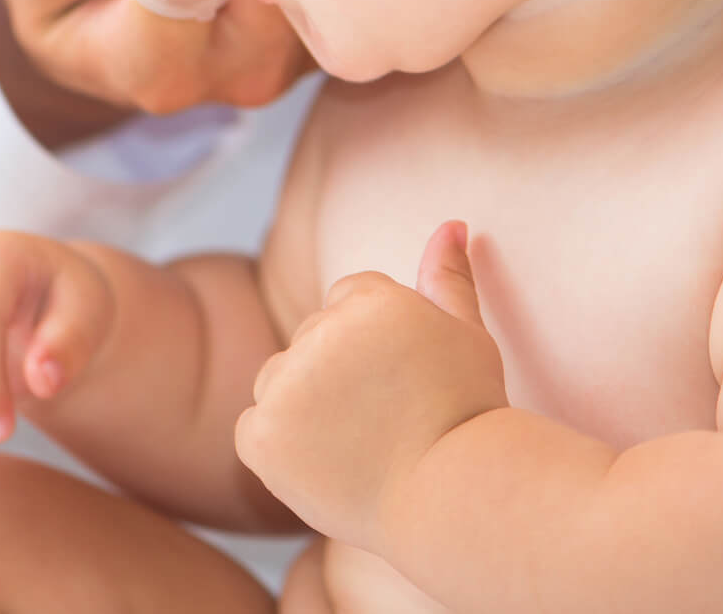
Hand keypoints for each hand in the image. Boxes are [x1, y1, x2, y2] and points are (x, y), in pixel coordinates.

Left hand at [234, 221, 507, 552]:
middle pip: (309, 340)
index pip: (346, 299)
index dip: (376, 343)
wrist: (453, 498)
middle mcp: (320, 332)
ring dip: (303, 405)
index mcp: (368, 298)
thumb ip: (447, 276)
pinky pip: (255, 429)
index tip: (403, 379)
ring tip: (358, 441)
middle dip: (337, 372)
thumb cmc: (467, 416)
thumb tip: (451, 222)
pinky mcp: (261, 435)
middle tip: (386, 416)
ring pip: (279, 381)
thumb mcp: (467, 334)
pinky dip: (279, 448)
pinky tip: (327, 462)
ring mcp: (286, 385)